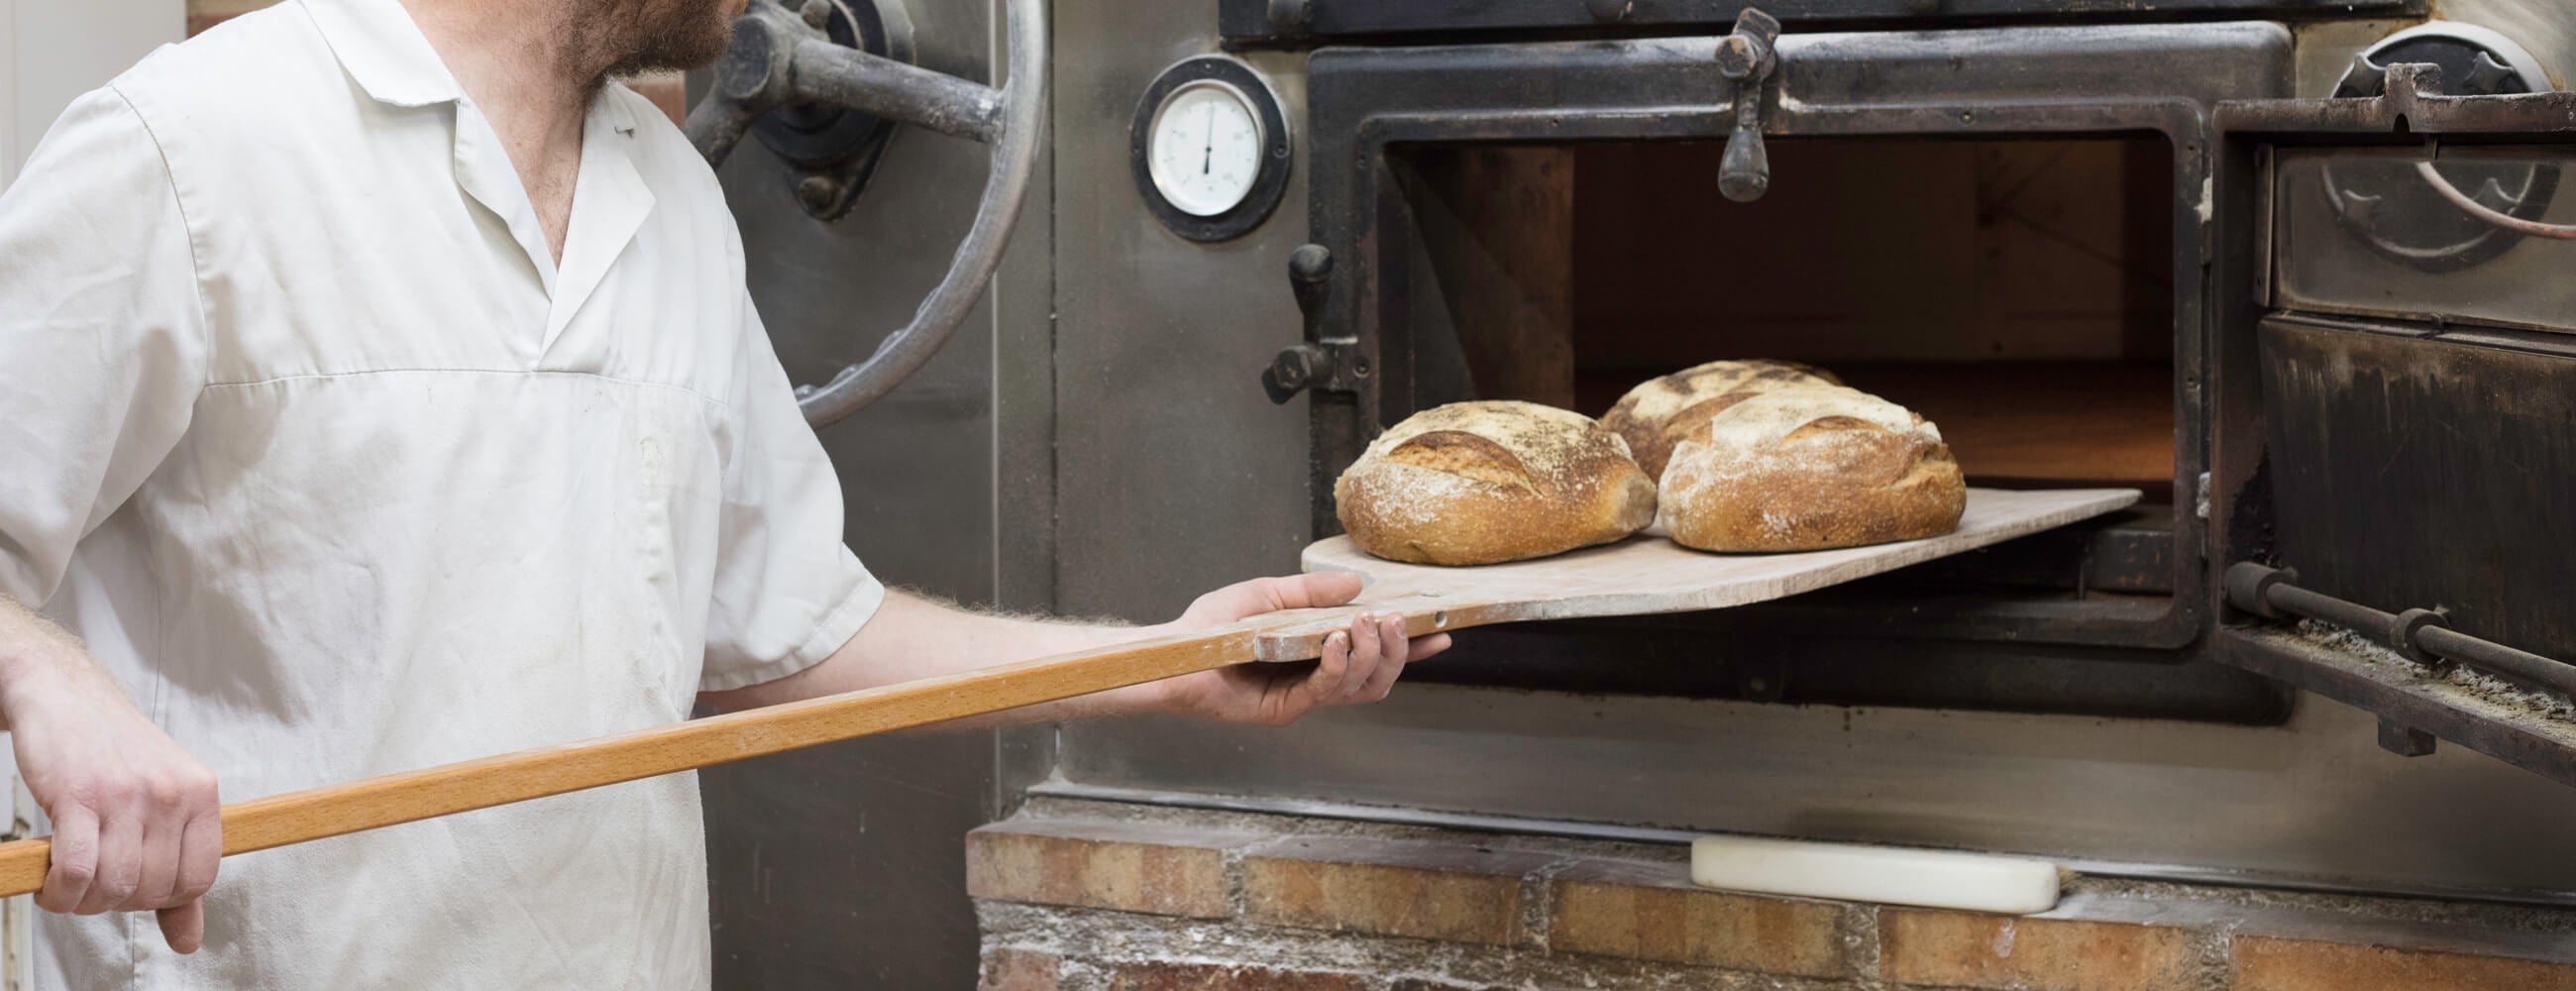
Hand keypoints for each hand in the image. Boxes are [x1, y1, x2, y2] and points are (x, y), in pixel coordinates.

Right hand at [0, 650, 219, 952]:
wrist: (65, 695)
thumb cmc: (113, 754)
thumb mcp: (162, 802)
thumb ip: (178, 870)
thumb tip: (189, 940)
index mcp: (200, 794)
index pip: (198, 880)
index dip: (161, 900)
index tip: (133, 891)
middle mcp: (171, 793)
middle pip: (152, 890)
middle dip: (116, 904)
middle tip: (92, 888)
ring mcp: (127, 794)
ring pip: (114, 886)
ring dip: (83, 902)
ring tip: (69, 887)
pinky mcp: (79, 795)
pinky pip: (77, 871)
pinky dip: (60, 893)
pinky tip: (52, 885)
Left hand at [1152, 572, 1450, 725]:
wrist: (1171, 655)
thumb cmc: (1211, 627)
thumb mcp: (1267, 595)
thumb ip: (1311, 592)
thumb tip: (1357, 584)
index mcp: (1317, 655)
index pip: (1375, 656)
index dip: (1410, 649)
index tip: (1441, 633)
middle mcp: (1315, 680)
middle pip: (1377, 678)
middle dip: (1397, 651)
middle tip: (1400, 621)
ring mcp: (1302, 698)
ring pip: (1359, 688)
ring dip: (1372, 656)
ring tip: (1372, 625)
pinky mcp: (1283, 709)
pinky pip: (1323, 692)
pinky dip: (1338, 667)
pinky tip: (1339, 642)